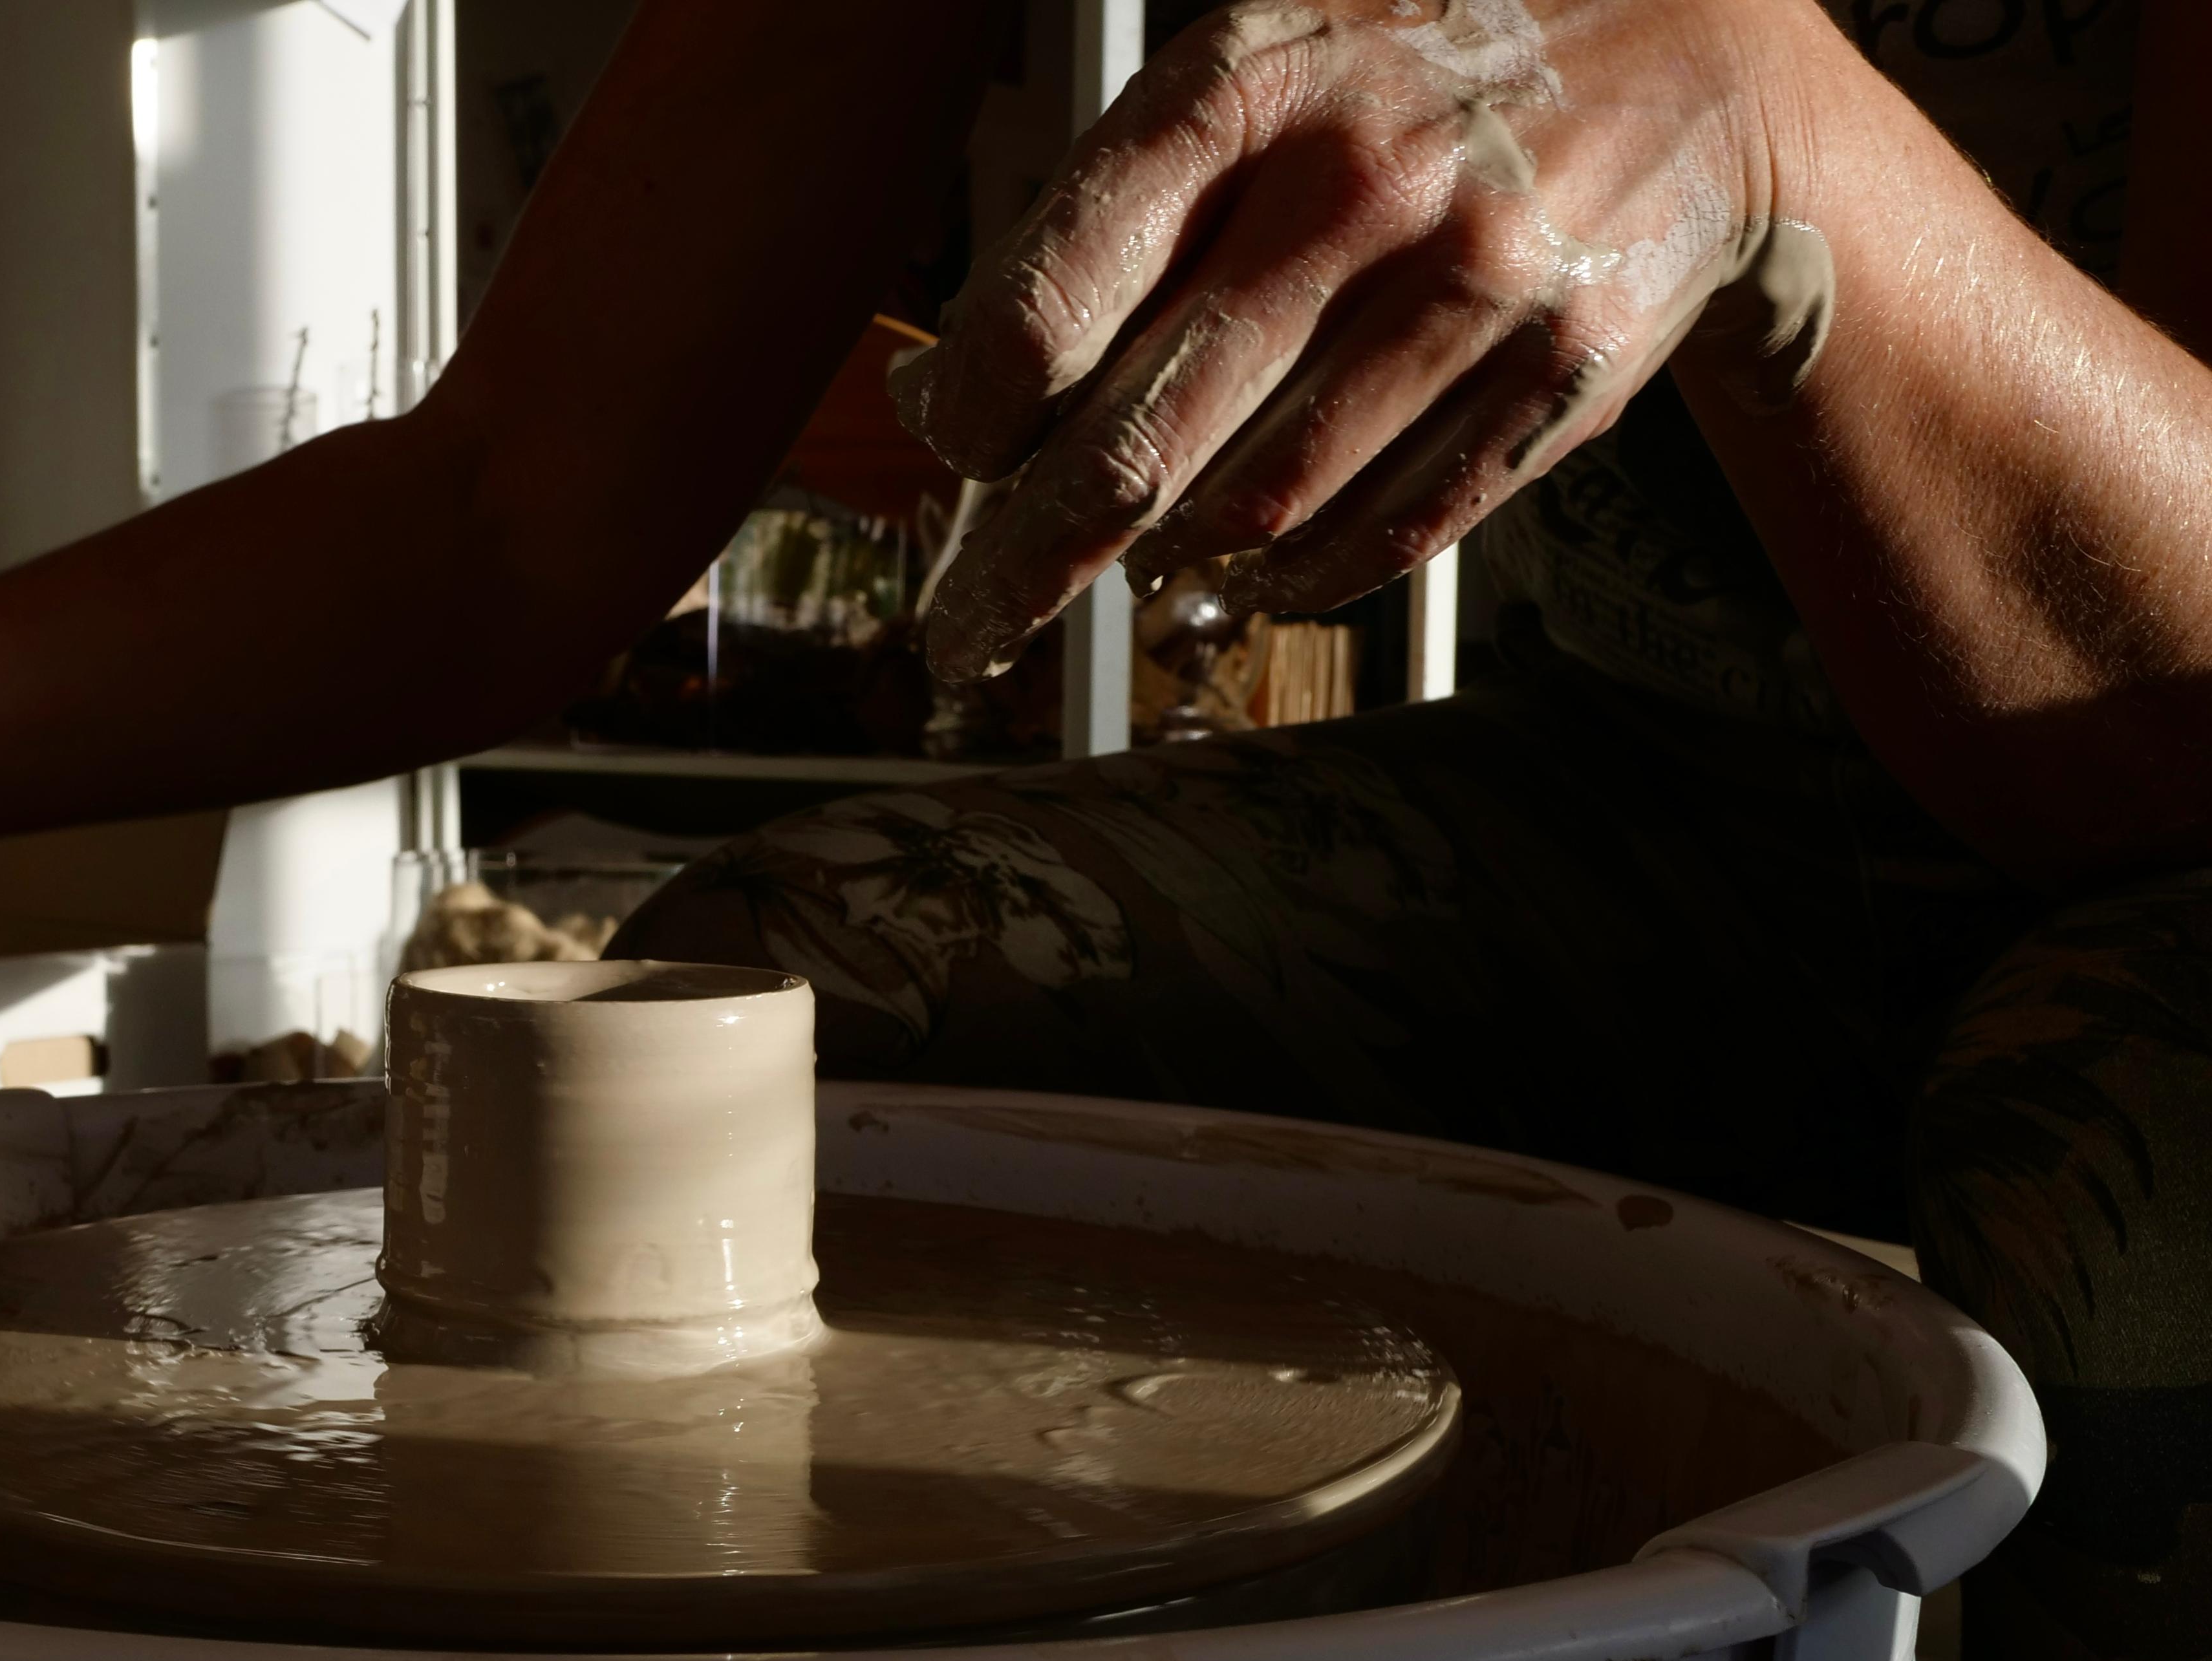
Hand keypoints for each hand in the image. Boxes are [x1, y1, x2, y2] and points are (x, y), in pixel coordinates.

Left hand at [895, 0, 1826, 676]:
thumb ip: (1097, 221)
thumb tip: (944, 394)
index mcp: (1243, 92)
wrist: (1689, 52)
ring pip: (1255, 508)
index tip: (957, 454)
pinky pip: (1384, 534)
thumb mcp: (1248, 73)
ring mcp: (1470, 286)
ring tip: (1138, 564)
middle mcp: (1356, 187)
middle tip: (966, 630)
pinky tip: (1252, 569)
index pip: (1051, 305)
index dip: (977, 415)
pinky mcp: (1558, 373)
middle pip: (1140, 443)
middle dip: (1027, 562)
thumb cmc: (1411, 72)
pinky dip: (1294, 578)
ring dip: (1171, 563)